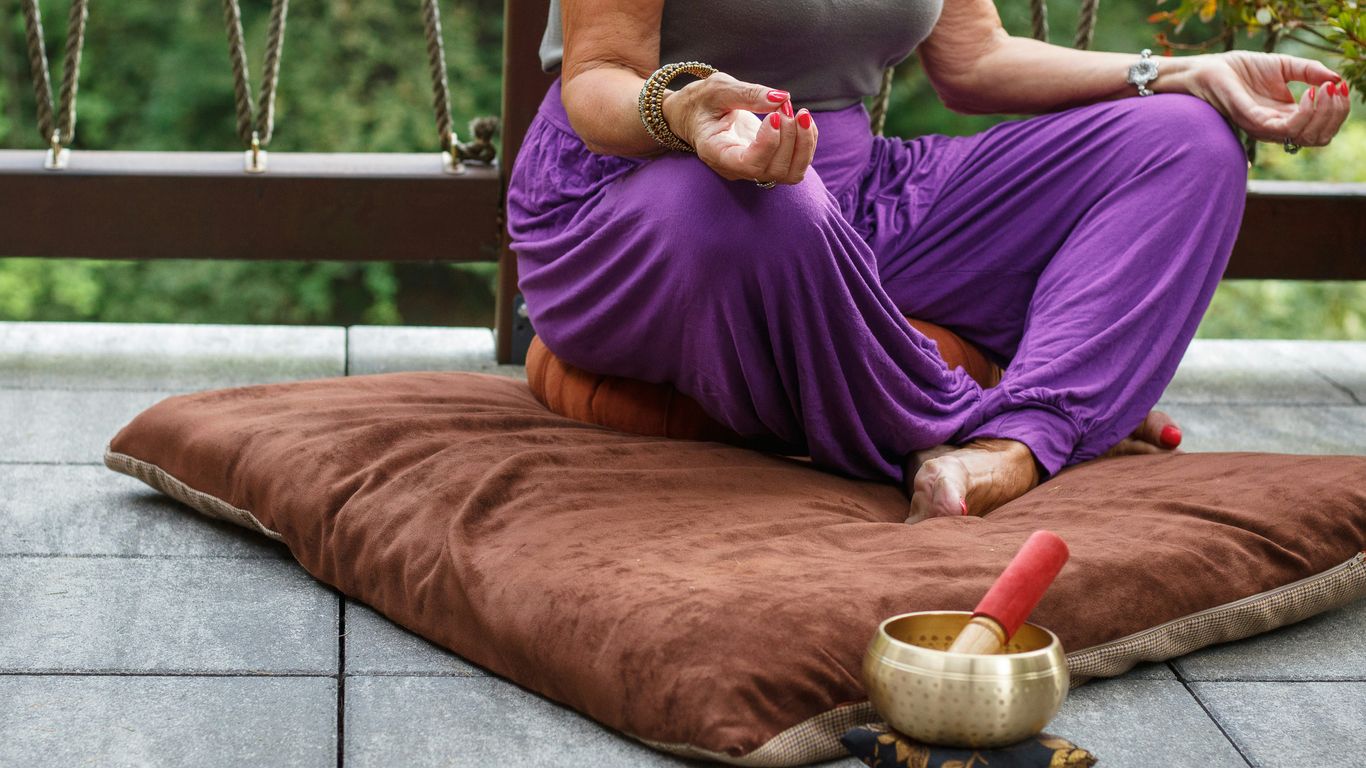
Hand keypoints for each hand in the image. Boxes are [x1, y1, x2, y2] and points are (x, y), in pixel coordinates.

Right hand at [660, 71, 817, 184]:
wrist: (696, 114)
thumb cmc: (702, 101)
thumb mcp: (718, 89)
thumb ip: (748, 94)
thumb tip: (782, 97)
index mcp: (716, 152)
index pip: (748, 164)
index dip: (769, 143)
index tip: (776, 115)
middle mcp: (736, 168)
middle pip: (773, 170)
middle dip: (790, 137)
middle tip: (785, 106)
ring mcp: (754, 169)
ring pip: (790, 174)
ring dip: (804, 144)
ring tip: (801, 113)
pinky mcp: (769, 164)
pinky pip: (797, 165)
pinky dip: (807, 143)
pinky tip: (802, 121)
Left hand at [1184, 51, 1350, 147]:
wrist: (1211, 68)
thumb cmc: (1244, 69)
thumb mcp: (1285, 66)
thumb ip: (1310, 72)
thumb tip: (1336, 79)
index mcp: (1287, 117)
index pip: (1322, 128)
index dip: (1338, 111)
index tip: (1340, 87)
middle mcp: (1277, 127)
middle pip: (1319, 137)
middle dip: (1335, 114)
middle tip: (1335, 89)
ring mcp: (1264, 127)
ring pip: (1306, 136)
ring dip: (1323, 113)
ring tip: (1325, 89)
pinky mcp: (1252, 120)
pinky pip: (1284, 127)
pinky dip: (1304, 111)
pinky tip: (1309, 92)